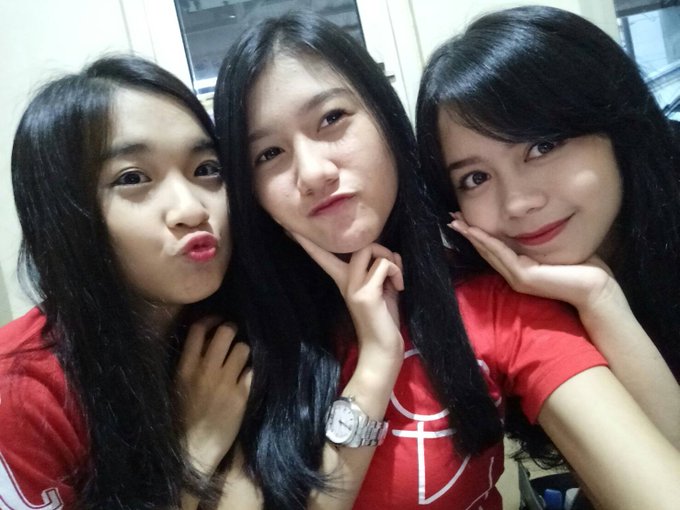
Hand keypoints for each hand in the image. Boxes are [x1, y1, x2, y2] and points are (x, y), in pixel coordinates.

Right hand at [177, 318, 251, 474]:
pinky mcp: (240, 397)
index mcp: (184, 368)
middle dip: (232, 331)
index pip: (198, 329)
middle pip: (225, 332)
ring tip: (239, 361)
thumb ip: (189, 364)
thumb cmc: (179, 421)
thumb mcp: (176, 387)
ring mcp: (225, 383)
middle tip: (233, 338)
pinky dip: (249, 372)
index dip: (211, 320)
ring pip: (243, 348)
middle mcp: (205, 371)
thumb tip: (204, 343)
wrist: (191, 452)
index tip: (217, 322)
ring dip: (243, 352)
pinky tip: (244, 379)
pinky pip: (251, 371)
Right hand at [292, 233, 403, 358]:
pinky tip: (398, 287)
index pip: (320, 255)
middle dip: (382, 248)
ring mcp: (352, 287)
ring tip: (396, 279)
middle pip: (358, 243)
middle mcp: (343, 281)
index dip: (305, 240)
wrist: (383, 348)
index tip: (286, 225)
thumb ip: (381, 268)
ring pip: (370, 248)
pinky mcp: (365, 293)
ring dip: (391, 259)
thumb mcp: (382, 287)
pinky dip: (397, 271)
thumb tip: (391, 253)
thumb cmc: (384, 318)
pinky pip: (384, 264)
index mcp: (343, 279)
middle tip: (394, 269)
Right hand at [448, 212, 622, 311]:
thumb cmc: (583, 269)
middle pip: (485, 251)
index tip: (465, 220)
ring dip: (471, 236)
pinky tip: (475, 231)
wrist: (596, 289)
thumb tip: (534, 223)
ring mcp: (517, 278)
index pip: (494, 250)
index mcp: (520, 270)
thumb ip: (539, 243)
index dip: (478, 235)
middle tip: (452, 218)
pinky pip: (500, 254)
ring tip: (457, 223)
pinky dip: (486, 241)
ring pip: (488, 252)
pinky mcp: (523, 277)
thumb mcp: (555, 250)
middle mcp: (514, 275)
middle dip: (468, 233)